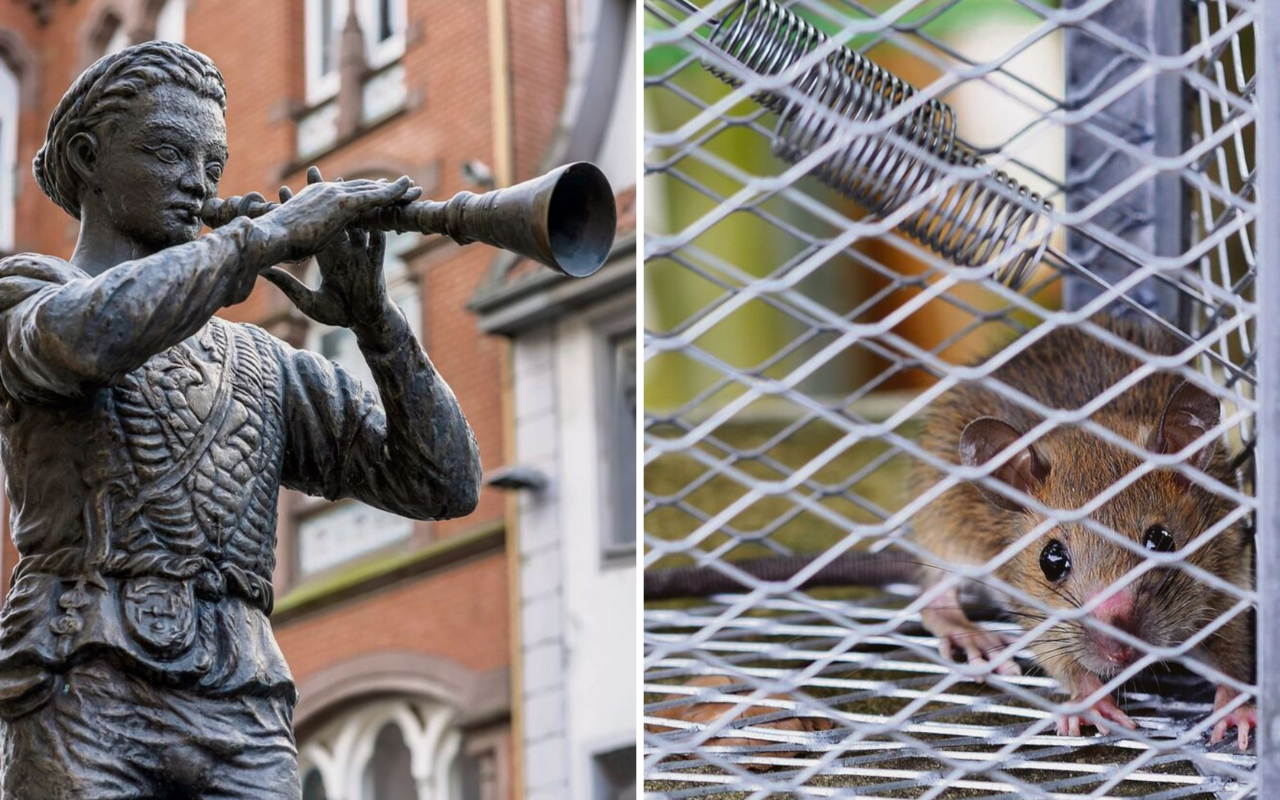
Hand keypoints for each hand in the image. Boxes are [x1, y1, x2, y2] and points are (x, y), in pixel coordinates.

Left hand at [261, 168, 403, 330]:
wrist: (365, 323)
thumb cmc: (340, 313)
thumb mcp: (307, 301)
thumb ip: (288, 285)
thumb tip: (263, 272)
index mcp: (329, 256)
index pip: (313, 227)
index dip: (301, 209)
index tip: (284, 190)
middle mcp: (345, 249)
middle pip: (336, 215)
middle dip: (325, 193)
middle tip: (310, 172)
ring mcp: (361, 253)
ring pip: (359, 221)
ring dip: (354, 201)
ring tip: (343, 182)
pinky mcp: (375, 262)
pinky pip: (377, 240)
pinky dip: (376, 225)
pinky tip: (375, 209)